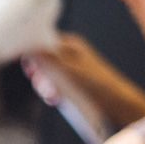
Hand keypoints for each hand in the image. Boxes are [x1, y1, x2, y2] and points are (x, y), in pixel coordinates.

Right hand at [23, 32, 144, 124]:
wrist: (116, 102)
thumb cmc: (99, 84)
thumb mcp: (71, 70)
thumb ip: (51, 59)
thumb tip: (32, 48)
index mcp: (70, 45)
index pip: (43, 41)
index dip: (32, 51)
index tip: (28, 64)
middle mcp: (67, 55)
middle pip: (41, 60)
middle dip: (38, 73)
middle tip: (42, 83)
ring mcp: (67, 70)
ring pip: (45, 75)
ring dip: (44, 86)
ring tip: (52, 96)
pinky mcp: (69, 84)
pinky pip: (52, 86)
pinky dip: (50, 93)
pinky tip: (55, 100)